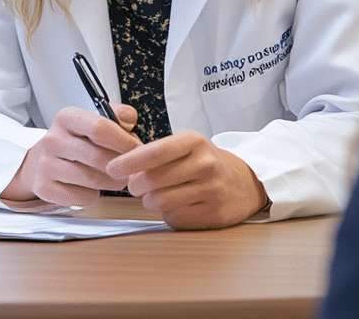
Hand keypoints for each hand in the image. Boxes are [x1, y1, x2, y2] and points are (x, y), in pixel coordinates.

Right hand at [0, 104, 140, 207]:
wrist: (42, 160)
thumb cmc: (76, 141)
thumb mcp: (94, 120)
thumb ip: (117, 115)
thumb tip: (130, 119)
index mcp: (67, 118)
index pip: (99, 128)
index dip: (124, 141)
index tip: (137, 149)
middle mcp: (53, 140)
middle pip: (97, 157)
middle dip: (121, 166)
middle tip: (131, 169)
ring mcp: (46, 165)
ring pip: (92, 180)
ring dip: (112, 183)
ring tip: (117, 179)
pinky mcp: (44, 188)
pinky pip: (82, 197)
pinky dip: (94, 195)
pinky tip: (93, 187)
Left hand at [106, 130, 267, 228]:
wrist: (246, 182)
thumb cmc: (207, 162)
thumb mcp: (186, 146)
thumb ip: (157, 153)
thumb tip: (122, 167)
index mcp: (194, 142)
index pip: (156, 151)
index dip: (129, 162)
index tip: (112, 168)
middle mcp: (205, 164)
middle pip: (153, 180)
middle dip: (135, 186)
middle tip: (135, 186)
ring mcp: (212, 190)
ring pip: (160, 201)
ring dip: (149, 201)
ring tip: (155, 195)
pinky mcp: (214, 213)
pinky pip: (174, 217)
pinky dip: (168, 213)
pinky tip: (177, 205)